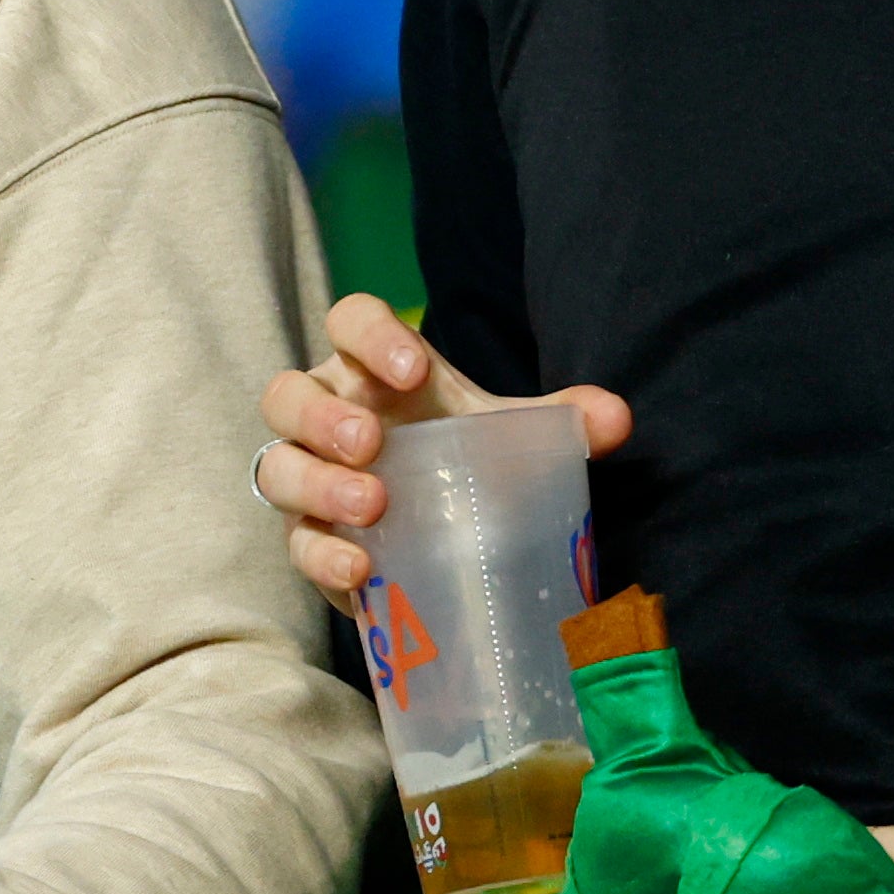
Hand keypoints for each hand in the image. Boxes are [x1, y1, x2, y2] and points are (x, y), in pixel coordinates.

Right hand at [251, 292, 633, 600]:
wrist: (444, 533)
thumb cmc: (466, 460)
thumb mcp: (510, 433)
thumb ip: (560, 422)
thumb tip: (616, 420)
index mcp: (371, 369)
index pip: (350, 323)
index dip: (371, 335)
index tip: (413, 369)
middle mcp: (326, 415)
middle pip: (289, 394)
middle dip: (322, 416)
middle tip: (371, 443)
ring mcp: (307, 478)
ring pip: (277, 465)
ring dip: (314, 482)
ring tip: (370, 504)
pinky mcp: (308, 539)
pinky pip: (295, 543)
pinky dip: (322, 554)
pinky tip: (359, 569)